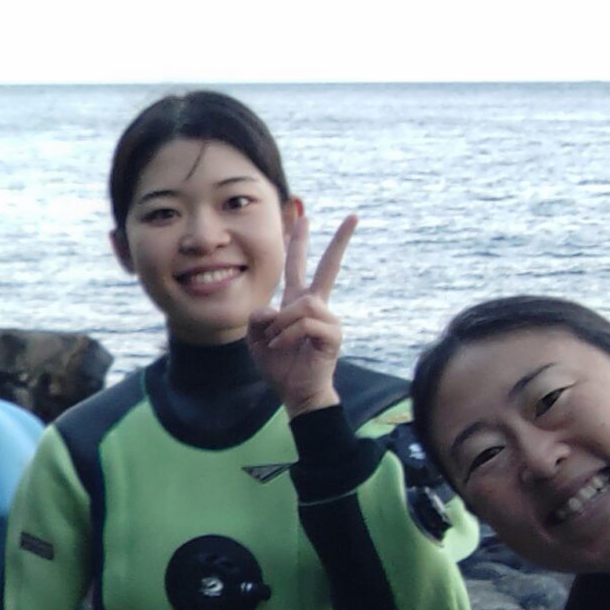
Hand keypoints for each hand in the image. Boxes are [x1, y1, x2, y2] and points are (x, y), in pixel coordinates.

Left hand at [246, 204, 356, 415]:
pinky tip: (282, 348)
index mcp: (297, 302)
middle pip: (328, 267)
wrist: (296, 393)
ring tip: (276, 341)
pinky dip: (286, 336)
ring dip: (282, 323)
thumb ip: (257, 317)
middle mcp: (316, 306)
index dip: (298, 242)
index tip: (302, 217)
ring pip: (302, 304)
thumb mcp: (255, 337)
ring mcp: (328, 319)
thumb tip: (275, 308)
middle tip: (354, 216)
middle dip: (339, 241)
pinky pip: (304, 324)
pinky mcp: (332, 334)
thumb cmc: (278, 365)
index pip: (298, 266)